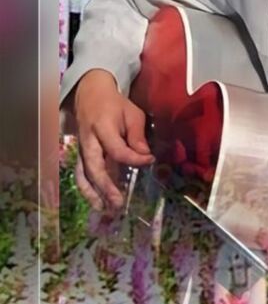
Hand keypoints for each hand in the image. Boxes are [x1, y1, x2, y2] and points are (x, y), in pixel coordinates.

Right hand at [72, 70, 154, 211]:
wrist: (90, 94)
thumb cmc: (115, 105)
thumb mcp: (132, 113)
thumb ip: (137, 135)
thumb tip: (145, 156)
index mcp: (102, 127)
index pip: (117, 150)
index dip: (135, 158)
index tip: (150, 160)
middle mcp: (89, 141)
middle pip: (94, 167)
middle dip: (106, 186)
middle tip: (119, 203)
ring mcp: (82, 149)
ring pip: (83, 174)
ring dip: (93, 194)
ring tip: (105, 209)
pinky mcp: (81, 155)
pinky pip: (81, 174)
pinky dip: (88, 190)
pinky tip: (98, 204)